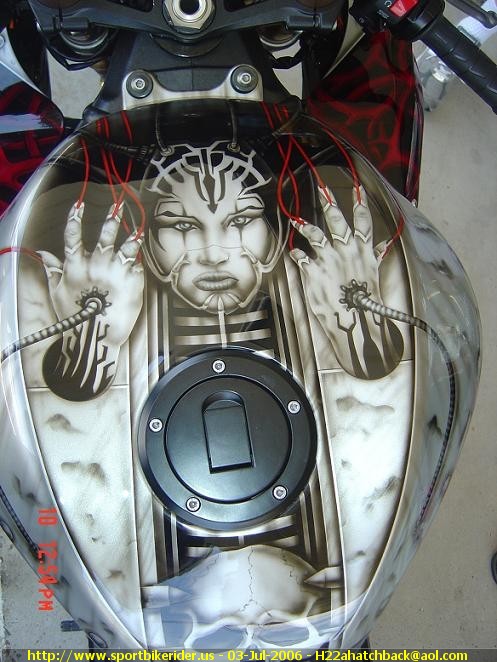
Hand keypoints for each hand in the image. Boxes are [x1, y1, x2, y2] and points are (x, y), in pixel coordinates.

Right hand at [39, 201, 144, 349]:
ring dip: (133, 236)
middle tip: (118, 205)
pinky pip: (137, 265)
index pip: (74, 235)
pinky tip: (140, 261)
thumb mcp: (58, 293)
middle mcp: (97, 263)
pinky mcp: (134, 280)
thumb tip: (44, 254)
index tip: (79, 204)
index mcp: (76, 265)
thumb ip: (53, 270)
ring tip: (138, 230)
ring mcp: (117, 270)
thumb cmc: (75, 317)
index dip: (75, 218)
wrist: (97, 336)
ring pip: (127, 246)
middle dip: (112, 218)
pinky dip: (137, 262)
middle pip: (106, 234)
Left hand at [289, 184, 398, 377]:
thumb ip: (374, 256)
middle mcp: (345, 250)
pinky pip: (301, 258)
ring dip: (306, 226)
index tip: (357, 187)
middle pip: (336, 220)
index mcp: (362, 249)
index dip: (359, 202)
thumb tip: (383, 245)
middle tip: (321, 187)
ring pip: (315, 235)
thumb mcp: (373, 274)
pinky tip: (293, 252)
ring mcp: (329, 259)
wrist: (355, 321)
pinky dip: (296, 254)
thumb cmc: (366, 300)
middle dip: (329, 202)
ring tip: (297, 219)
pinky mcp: (313, 271)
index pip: (362, 220)